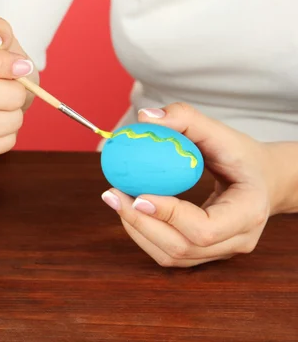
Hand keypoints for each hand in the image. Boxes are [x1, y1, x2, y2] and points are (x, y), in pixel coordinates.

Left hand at [100, 102, 275, 266]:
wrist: (262, 179)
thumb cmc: (241, 155)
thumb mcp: (220, 132)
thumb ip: (185, 118)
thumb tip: (145, 117)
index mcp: (249, 211)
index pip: (205, 229)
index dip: (169, 215)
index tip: (138, 194)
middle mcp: (238, 240)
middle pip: (182, 247)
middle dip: (141, 223)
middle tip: (111, 194)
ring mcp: (221, 251)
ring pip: (172, 256)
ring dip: (137, 229)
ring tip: (115, 199)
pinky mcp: (205, 253)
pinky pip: (169, 254)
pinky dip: (143, 234)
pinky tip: (129, 209)